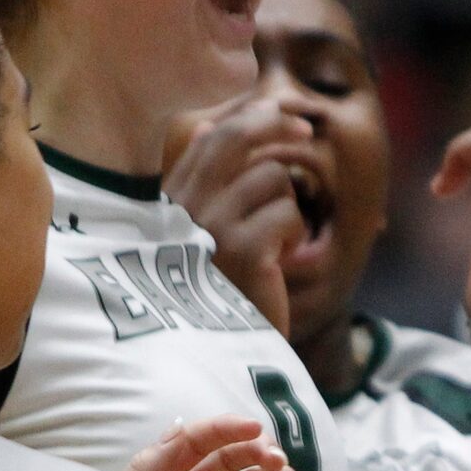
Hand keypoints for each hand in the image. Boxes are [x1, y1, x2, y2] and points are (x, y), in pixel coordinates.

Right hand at [163, 97, 314, 332]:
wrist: (219, 354)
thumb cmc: (212, 290)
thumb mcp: (199, 234)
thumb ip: (202, 183)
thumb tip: (206, 127)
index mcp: (168, 201)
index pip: (209, 139)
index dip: (250, 119)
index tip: (281, 115)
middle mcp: (181, 208)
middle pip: (235, 140)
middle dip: (275, 127)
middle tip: (303, 131)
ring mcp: (209, 227)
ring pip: (271, 178)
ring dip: (286, 207)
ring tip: (274, 243)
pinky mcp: (242, 250)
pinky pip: (288, 213)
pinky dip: (294, 236)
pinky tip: (279, 262)